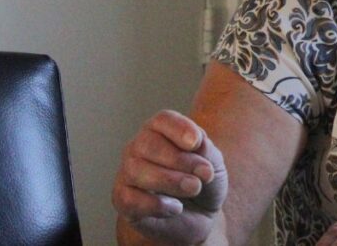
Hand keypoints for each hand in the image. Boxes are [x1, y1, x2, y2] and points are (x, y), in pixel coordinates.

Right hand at [112, 110, 228, 244]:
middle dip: (179, 160)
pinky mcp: (123, 199)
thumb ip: (206, 152)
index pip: (163, 120)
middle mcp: (139, 147)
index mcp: (161, 130)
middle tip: (203, 175)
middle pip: (147, 143)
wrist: (199, 217)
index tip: (195, 143)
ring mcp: (127, 173)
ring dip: (169, 181)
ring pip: (136, 170)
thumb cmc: (203, 182)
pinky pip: (129, 198)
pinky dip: (155, 205)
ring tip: (193, 189)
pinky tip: (175, 208)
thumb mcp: (213, 164)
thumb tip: (198, 143)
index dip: (179, 128)